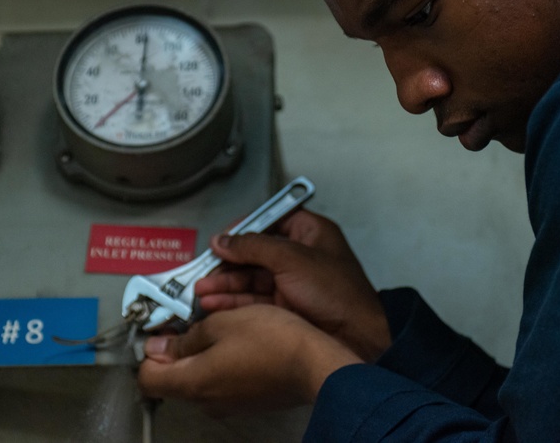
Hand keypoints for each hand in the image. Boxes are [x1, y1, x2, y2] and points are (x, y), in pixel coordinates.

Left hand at [137, 304, 359, 413]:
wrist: (315, 363)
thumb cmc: (271, 339)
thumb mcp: (222, 323)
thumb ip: (185, 338)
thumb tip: (158, 346)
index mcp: (193, 382)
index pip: (146, 377)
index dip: (148, 351)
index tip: (160, 330)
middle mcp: (207, 401)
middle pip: (172, 377)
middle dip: (174, 349)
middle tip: (188, 321)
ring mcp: (228, 404)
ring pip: (199, 377)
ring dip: (201, 351)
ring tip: (219, 324)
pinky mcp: (247, 401)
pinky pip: (222, 381)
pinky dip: (221, 360)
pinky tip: (238, 339)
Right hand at [196, 209, 390, 361]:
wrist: (358, 338)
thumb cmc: (337, 292)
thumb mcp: (292, 259)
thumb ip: (253, 246)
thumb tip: (222, 240)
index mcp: (310, 232)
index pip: (269, 220)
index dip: (243, 228)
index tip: (220, 238)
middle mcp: (300, 255)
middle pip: (255, 252)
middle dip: (227, 262)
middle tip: (203, 269)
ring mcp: (292, 283)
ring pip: (251, 278)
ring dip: (225, 284)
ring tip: (202, 289)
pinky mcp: (286, 308)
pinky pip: (253, 300)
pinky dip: (233, 302)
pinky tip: (213, 303)